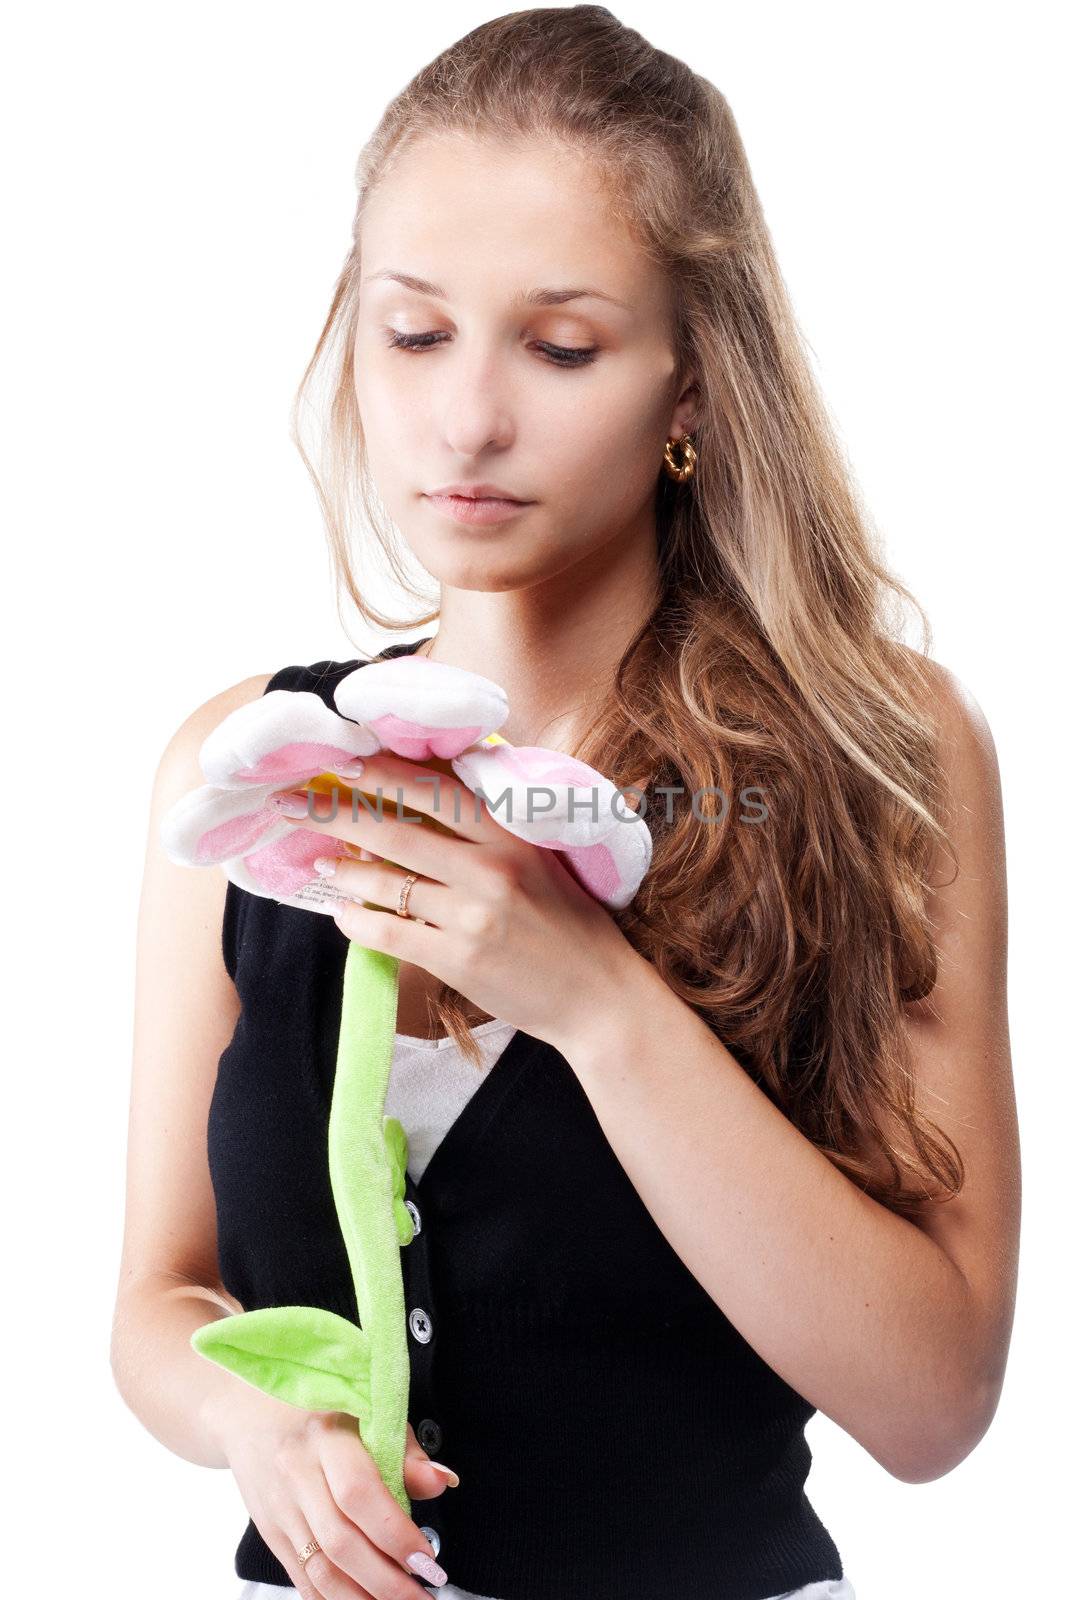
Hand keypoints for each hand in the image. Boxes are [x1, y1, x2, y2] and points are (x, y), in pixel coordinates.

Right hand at [206, 1381, 455, 1597]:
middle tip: (423, 1594)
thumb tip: (441, 1481)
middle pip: (340, 1543)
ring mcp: (279, 1509)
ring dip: (363, 1599)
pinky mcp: (271, 1534)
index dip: (394, 1533)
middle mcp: (296, 1474)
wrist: (247, 1410)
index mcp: (324, 1436)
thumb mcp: (365, 1409)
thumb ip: (404, 1450)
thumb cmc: (317, 1405)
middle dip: (387, 1581)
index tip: (426, 1558)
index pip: (359, 1494)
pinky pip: (302, 1579)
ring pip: (320, 1571)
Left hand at [270, 750, 640, 1051]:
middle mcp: (492, 869)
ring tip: (324, 863)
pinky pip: (389, 932)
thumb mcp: (542, 861)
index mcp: (513, 836)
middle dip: (338, 813)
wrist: (598, 996)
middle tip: (296, 804)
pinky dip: (358, 921)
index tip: (343, 764)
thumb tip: (428, 803)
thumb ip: (494, 831)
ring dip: (344, 871)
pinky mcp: (458, 959)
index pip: (436, 790)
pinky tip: (345, 914)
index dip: (383, 773)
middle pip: (396, 829)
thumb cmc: (570, 926)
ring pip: (386, 882)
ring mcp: (473, 915)